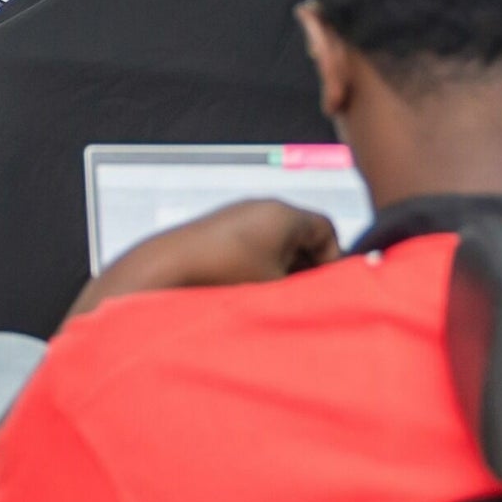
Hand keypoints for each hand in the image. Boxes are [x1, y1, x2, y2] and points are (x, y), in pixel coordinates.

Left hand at [71, 199, 340, 316]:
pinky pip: (252, 243)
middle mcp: (263, 206)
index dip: (331, 259)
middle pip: (301, 234)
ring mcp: (239, 214)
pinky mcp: (219, 226)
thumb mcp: (277, 286)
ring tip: (274, 294)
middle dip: (306, 265)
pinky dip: (258, 263)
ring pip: (276, 241)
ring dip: (281, 266)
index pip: (327, 230)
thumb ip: (305, 288)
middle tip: (301, 294)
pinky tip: (249, 287)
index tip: (323, 286)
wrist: (170, 266)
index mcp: (284, 214)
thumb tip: (320, 295)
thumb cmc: (228, 273)